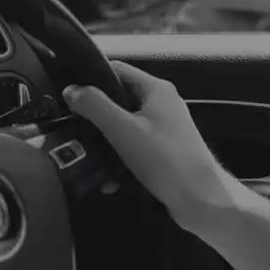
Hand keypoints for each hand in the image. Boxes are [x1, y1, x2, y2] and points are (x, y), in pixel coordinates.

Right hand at [63, 61, 238, 231]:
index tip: (69, 96)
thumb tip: (71, 89)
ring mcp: (164, 128)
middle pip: (118, 100)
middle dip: (96, 116)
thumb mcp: (123, 129)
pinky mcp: (164, 151)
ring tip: (88, 157)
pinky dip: (120, 158)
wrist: (201, 200)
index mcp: (156, 89)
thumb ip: (94, 106)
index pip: (117, 70)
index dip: (91, 79)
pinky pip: (134, 147)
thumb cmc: (164, 159)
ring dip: (106, 142)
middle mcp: (162, 104)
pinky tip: (108, 178)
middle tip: (74, 129)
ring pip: (124, 126)